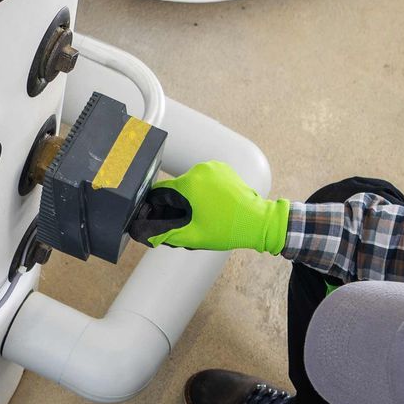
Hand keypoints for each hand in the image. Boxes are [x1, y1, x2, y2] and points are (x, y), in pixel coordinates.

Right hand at [127, 161, 288, 253]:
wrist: (259, 222)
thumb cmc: (229, 229)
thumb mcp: (193, 236)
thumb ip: (164, 234)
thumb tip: (144, 234)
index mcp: (190, 184)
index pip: (160, 193)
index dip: (156, 208)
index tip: (162, 219)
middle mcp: (200, 170)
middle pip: (175, 188)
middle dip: (177, 205)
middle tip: (188, 222)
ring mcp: (213, 167)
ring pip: (189, 183)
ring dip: (190, 198)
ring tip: (203, 214)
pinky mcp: (222, 168)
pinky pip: (203, 178)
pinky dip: (203, 190)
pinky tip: (211, 205)